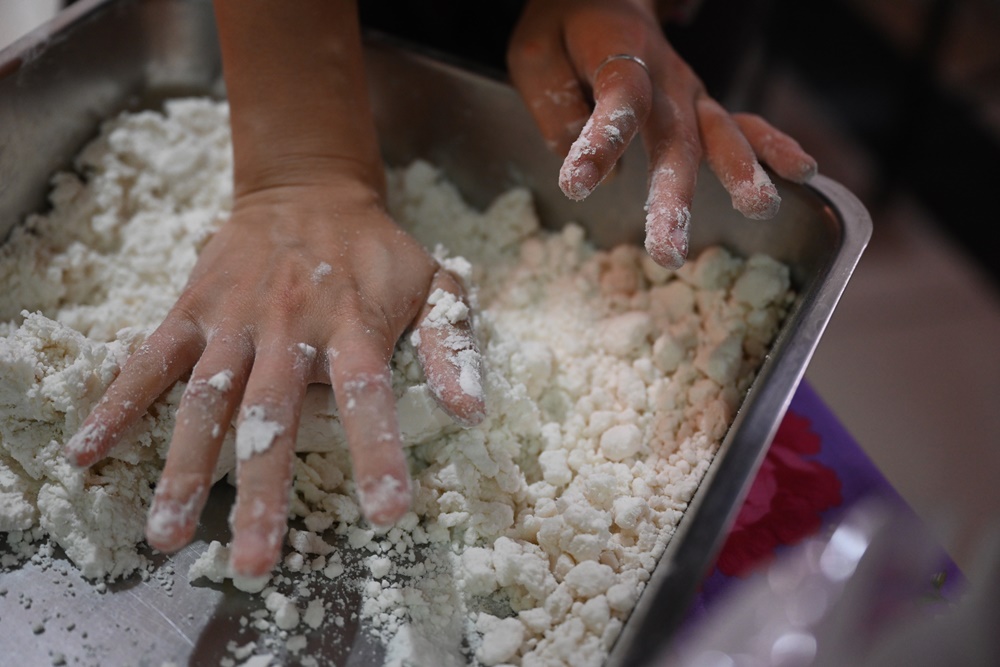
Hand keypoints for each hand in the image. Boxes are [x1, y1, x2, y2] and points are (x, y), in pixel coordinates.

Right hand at [64, 177, 484, 576]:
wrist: (307, 187)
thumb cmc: (377, 250)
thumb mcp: (436, 283)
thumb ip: (453, 346)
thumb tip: (472, 413)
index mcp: (354, 325)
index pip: (368, 396)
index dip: (377, 453)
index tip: (386, 513)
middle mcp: (290, 326)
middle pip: (273, 415)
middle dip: (262, 491)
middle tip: (255, 561)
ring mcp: (234, 319)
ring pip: (206, 400)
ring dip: (185, 468)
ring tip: (168, 534)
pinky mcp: (193, 308)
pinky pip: (150, 359)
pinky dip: (119, 404)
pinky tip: (89, 452)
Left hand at [507, 0, 816, 268]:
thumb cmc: (565, 30)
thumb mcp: (535, 54)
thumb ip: (556, 105)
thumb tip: (591, 165)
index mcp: (619, 57)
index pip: (617, 100)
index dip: (600, 141)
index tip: (577, 184)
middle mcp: (666, 78)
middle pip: (674, 138)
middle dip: (674, 197)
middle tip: (668, 251)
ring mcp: (691, 94)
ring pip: (717, 136)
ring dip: (739, 173)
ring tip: (758, 206)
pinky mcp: (703, 107)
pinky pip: (745, 124)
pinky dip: (774, 146)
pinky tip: (804, 172)